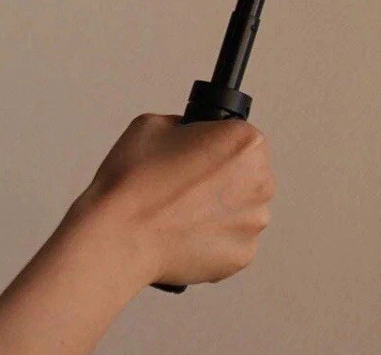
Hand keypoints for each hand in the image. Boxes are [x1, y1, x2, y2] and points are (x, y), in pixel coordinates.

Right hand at [73, 113, 276, 287]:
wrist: (120, 235)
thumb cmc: (136, 180)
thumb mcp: (155, 123)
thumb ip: (185, 126)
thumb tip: (190, 138)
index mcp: (245, 143)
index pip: (243, 137)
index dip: (217, 144)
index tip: (198, 154)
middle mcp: (260, 182)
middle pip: (249, 174)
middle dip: (224, 177)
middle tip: (187, 183)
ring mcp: (253, 223)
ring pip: (242, 209)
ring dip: (220, 209)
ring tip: (182, 211)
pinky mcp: (242, 257)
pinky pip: (233, 241)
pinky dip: (214, 238)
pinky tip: (185, 233)